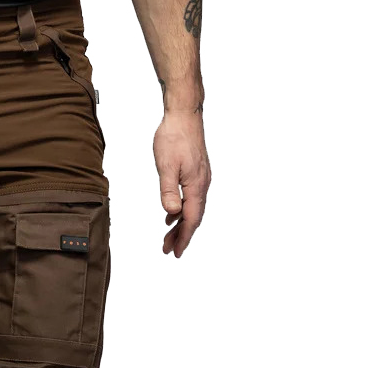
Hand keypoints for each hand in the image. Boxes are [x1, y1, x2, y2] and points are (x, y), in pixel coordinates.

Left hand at [153, 110, 211, 257]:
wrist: (184, 114)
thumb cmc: (173, 137)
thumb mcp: (166, 166)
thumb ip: (168, 191)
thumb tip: (172, 212)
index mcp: (196, 185)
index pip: (191, 219)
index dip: (184, 238)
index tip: (175, 253)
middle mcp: (202, 184)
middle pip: (193, 217)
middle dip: (181, 236)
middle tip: (167, 250)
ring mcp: (201, 178)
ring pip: (192, 209)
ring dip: (180, 225)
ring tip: (167, 238)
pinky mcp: (196, 173)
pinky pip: (191, 199)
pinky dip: (181, 211)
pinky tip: (171, 216)